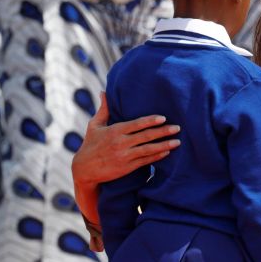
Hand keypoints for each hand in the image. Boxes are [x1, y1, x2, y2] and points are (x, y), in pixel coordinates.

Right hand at [71, 92, 180, 223]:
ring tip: (177, 142)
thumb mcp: (94, 125)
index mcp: (114, 131)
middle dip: (163, 131)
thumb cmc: (90, 144)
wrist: (83, 170)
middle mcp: (120, 143)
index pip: (136, 124)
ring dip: (164, 145)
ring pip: (148, 149)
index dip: (150, 121)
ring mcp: (124, 156)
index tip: (163, 118)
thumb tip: (103, 91)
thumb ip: (104, 109)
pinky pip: (145, 161)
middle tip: (177, 128)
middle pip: (146, 136)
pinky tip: (167, 152)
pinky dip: (157, 157)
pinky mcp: (126, 167)